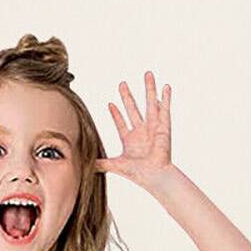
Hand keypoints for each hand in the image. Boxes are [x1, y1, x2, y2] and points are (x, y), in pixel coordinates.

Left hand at [95, 71, 173, 186]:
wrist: (153, 176)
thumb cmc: (137, 173)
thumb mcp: (115, 166)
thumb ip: (101, 164)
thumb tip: (85, 166)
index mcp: (130, 139)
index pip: (121, 122)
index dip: (115, 113)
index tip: (110, 103)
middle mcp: (141, 131)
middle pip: (133, 108)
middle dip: (127, 96)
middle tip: (122, 83)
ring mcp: (153, 127)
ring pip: (149, 103)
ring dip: (148, 89)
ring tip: (147, 74)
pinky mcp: (163, 126)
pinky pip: (165, 109)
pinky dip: (166, 98)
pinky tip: (166, 86)